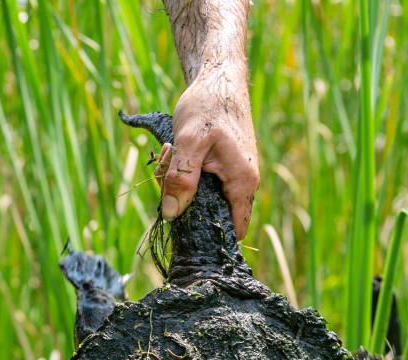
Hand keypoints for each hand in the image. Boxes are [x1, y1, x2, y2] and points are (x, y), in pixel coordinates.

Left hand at [156, 61, 259, 240]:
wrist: (218, 75)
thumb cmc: (209, 105)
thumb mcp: (189, 143)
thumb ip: (180, 180)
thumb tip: (170, 216)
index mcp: (242, 183)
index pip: (233, 230)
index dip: (210, 236)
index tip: (182, 227)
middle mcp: (242, 183)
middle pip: (210, 215)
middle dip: (182, 201)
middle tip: (164, 174)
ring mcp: (231, 176)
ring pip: (200, 198)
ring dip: (177, 183)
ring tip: (169, 152)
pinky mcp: (221, 168)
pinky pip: (199, 183)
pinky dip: (182, 172)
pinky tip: (173, 151)